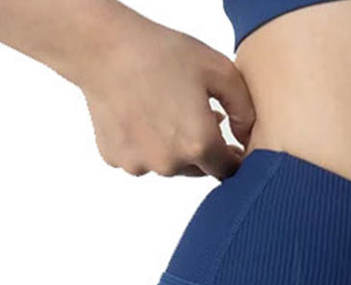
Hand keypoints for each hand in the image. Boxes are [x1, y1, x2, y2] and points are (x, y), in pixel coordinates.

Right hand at [75, 13, 254, 178]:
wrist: (104, 48)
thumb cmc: (161, 53)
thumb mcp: (219, 70)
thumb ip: (245, 109)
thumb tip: (247, 138)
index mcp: (199, 145)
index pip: (227, 170)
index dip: (233, 158)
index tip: (231, 145)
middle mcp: (170, 163)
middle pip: (198, 169)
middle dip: (202, 149)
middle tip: (194, 115)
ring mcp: (140, 164)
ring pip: (168, 165)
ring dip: (173, 148)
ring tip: (164, 110)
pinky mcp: (118, 159)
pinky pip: (140, 159)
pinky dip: (144, 145)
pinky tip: (140, 115)